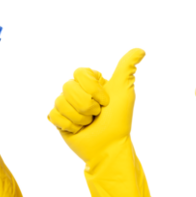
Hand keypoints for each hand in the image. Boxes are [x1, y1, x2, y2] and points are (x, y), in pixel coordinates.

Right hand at [44, 46, 157, 196]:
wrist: (109, 147)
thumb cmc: (119, 119)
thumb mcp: (125, 89)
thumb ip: (128, 65)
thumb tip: (142, 49)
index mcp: (90, 81)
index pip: (78, 72)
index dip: (92, 88)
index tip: (106, 100)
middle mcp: (76, 91)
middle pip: (67, 87)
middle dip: (86, 105)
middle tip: (97, 115)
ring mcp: (66, 105)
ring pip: (59, 102)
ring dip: (79, 117)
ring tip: (89, 124)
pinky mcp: (57, 120)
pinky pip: (53, 115)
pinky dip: (69, 124)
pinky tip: (78, 130)